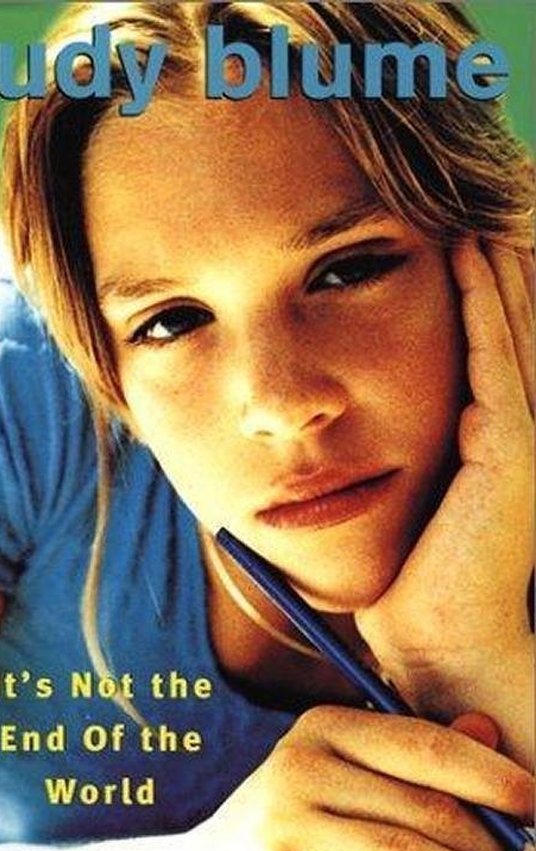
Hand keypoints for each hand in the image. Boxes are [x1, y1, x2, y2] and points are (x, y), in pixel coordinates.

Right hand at [195, 706, 532, 850]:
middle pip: (424, 810)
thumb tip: (489, 735)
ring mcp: (282, 829)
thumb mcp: (343, 774)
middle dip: (494, 848)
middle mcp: (296, 767)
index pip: (420, 745)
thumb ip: (410, 756)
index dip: (489, 775)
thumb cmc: (296, 823)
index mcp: (319, 727)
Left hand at [354, 240, 533, 746]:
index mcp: (492, 438)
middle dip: (498, 261)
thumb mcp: (403, 502)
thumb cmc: (414, 581)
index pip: (493, 342)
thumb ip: (393, 460)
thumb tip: (344, 433)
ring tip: (475, 209)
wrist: (442, 639)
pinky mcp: (510, 450)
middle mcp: (516, 427)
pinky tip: (466, 259)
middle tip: (476, 200)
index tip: (454, 234)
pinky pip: (492, 359)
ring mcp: (519, 436)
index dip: (483, 288)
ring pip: (510, 328)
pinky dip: (483, 306)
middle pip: (511, 321)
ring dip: (494, 266)